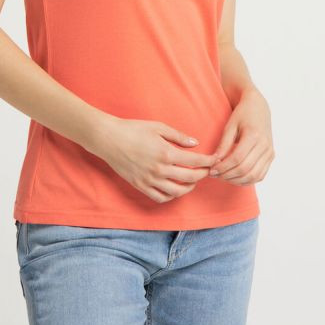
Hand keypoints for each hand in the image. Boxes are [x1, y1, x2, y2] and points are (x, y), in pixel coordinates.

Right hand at [89, 116, 220, 203]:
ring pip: (177, 192)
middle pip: (189, 178)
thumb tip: (195, 143)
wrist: (109, 139)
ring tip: (193, 181)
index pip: (195, 161)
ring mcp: (150, 180)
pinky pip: (160, 197)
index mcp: (166, 153)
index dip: (208, 161)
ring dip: (189, 188)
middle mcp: (160, 169)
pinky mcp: (140, 186)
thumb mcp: (158, 127)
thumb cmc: (133, 129)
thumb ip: (178, 136)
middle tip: (207, 170)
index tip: (215, 159)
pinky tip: (175, 188)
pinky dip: (171, 196)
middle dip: (202, 175)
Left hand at [209, 90, 274, 184]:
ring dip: (237, 180)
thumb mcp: (230, 126)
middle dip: (228, 175)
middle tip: (215, 175)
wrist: (259, 108)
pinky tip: (235, 178)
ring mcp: (270, 152)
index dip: (223, 167)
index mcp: (254, 135)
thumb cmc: (242, 115)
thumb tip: (215, 162)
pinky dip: (247, 180)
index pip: (237, 158)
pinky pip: (260, 175)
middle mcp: (265, 146)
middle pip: (245, 169)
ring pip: (253, 176)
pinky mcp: (271, 157)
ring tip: (223, 177)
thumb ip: (223, 144)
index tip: (212, 170)